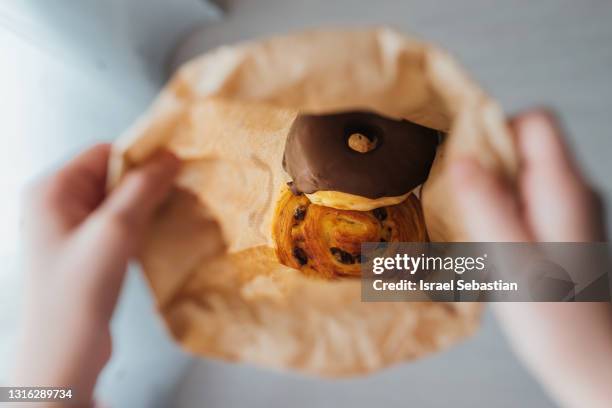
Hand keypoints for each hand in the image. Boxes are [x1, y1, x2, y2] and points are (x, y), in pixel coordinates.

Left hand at [13, 144, 179, 404]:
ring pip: (119, 200)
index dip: (141, 157)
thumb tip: (170, 157)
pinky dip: (140, 225)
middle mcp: (57, 203)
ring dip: (146, 207)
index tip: (175, 169)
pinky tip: (155, 236)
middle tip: (177, 196)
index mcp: (52, 190)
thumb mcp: (114, 232)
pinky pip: (118, 223)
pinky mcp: (85, 249)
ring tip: (168, 218)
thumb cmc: (77, 293)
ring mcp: (71, 227)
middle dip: (146, 184)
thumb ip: (142, 189)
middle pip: (113, 175)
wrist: (64, 352)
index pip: (104, 152)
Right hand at [449, 110, 611, 407]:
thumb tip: (461, 157)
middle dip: (483, 161)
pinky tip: (484, 234)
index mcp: (564, 190)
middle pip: (524, 145)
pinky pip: (522, 197)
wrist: (589, 358)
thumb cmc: (555, 317)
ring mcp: (566, 209)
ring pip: (520, 172)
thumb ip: (486, 203)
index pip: (535, 123)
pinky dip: (496, 205)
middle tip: (455, 194)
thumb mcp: (512, 258)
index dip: (495, 128)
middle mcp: (571, 191)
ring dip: (486, 186)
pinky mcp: (557, 227)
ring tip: (468, 217)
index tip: (460, 157)